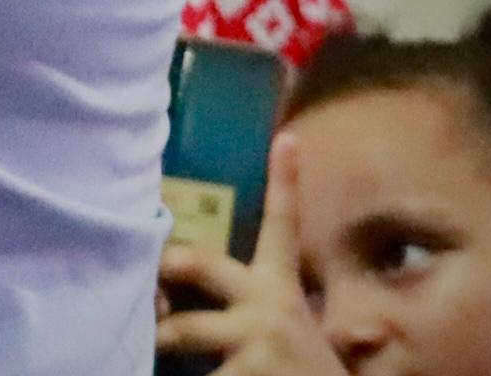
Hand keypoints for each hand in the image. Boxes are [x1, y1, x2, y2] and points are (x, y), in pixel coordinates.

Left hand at [155, 137, 336, 373]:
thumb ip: (300, 321)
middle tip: (141, 277)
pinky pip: (189, 374)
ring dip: (159, 344)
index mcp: (283, 293)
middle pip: (196, 263)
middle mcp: (269, 308)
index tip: (286, 138)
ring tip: (149, 351)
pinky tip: (167, 373)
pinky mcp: (241, 375)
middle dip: (163, 267)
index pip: (286, 228)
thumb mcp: (311, 342)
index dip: (286, 182)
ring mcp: (254, 342)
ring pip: (178, 331)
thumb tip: (349, 323)